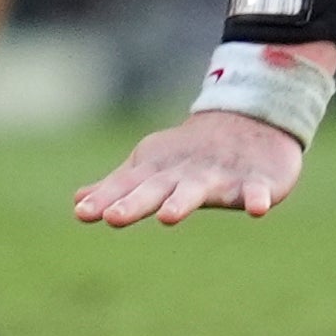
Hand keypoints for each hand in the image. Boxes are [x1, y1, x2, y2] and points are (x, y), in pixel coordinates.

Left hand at [75, 109, 305, 224]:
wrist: (251, 118)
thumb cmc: (191, 152)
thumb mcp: (152, 168)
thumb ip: (118, 188)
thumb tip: (78, 203)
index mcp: (159, 172)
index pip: (128, 187)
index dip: (106, 199)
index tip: (83, 212)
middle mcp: (185, 174)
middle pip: (156, 190)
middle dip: (135, 203)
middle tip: (113, 218)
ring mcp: (221, 176)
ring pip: (198, 190)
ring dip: (182, 201)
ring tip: (168, 217)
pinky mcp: (256, 181)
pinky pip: (257, 191)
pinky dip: (257, 198)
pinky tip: (258, 209)